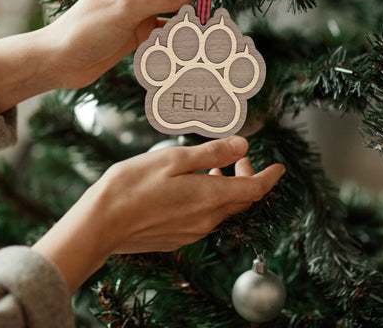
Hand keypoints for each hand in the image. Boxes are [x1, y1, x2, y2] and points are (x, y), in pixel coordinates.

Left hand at [0, 0, 198, 112]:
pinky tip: (190, 37)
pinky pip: (166, 25)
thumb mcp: (124, 10)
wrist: (62, 60)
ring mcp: (139, 10)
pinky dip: (179, 29)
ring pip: (174, 3)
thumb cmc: (86, 29)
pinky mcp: (139, 31)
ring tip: (207, 19)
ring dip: (190, 8)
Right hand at [32, 136, 284, 292]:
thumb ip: (212, 153)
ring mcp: (192, 231)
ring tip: (215, 167)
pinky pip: (205, 218)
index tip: (280, 167)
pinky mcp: (177, 237)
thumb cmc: (134, 185)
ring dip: (226, 187)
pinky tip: (193, 186)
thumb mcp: (175, 159)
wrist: (102, 223)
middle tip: (240, 157)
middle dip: (247, 177)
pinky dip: (210, 199)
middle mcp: (207, 219)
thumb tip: (243, 144)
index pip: (254, 189)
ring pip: (222, 208)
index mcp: (210, 198)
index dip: (270, 177)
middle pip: (240, 199)